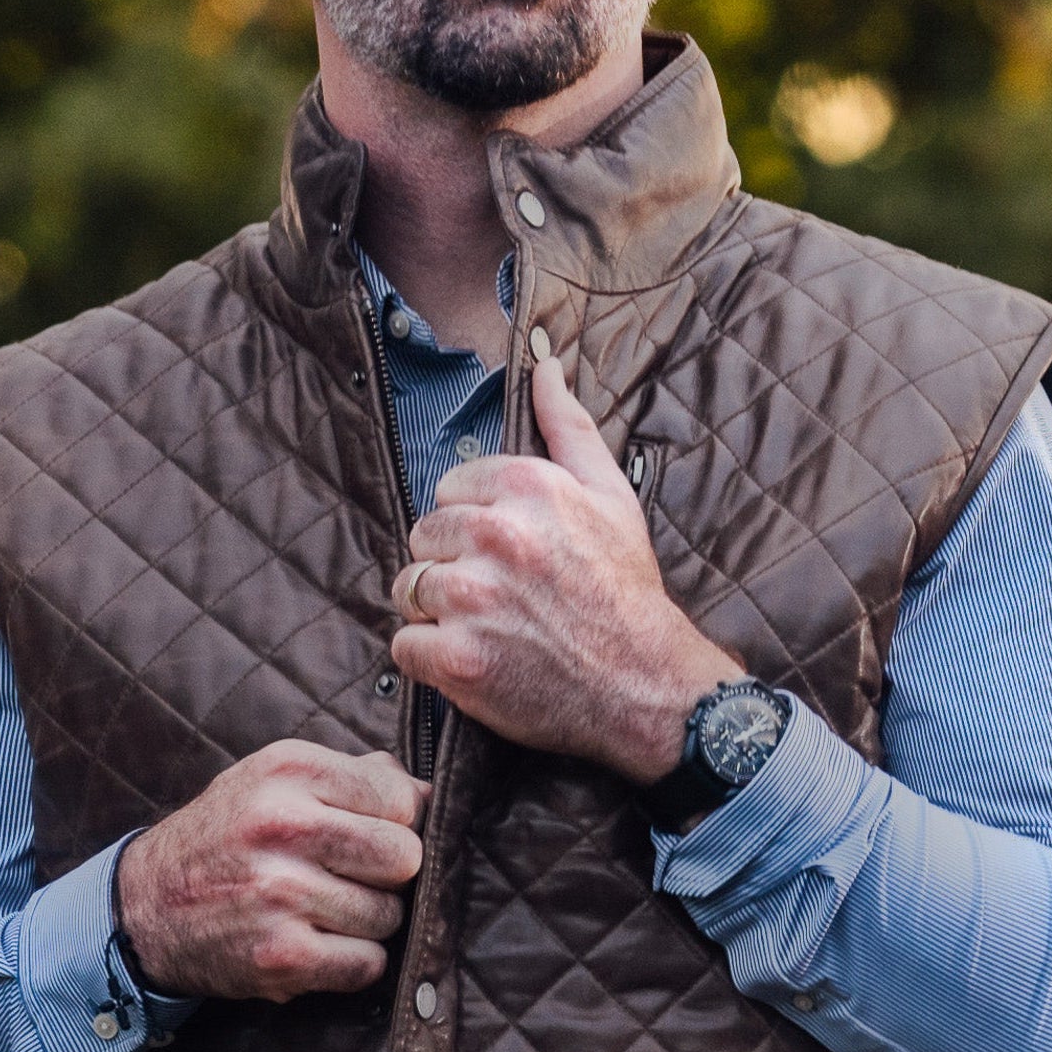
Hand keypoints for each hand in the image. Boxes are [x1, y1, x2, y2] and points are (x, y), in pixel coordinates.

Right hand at [115, 742, 429, 1002]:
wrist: (147, 907)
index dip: (400, 823)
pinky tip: (319, 944)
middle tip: (355, 878)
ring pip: (389, 915)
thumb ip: (358, 778)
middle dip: (390, 874)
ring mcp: (280, 894)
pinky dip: (353, 962)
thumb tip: (433, 793)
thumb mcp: (278, 781)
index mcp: (289, 771)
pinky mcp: (281, 955)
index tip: (371, 834)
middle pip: (404, 857)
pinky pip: (368, 963)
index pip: (401, 798)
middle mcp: (282, 826)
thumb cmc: (230, 838)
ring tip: (324, 911)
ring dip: (369, 921)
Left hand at [390, 356, 738, 784]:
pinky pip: (405, 645)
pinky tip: (473, 662)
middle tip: (500, 598)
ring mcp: (473, 600)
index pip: (449, 490)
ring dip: (438, 613)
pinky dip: (430, 661)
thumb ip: (569, 427)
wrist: (646, 685)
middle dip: (452, 567)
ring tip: (488, 630)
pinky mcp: (458, 658)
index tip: (509, 557)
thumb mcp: (611, 496)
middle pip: (424, 538)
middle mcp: (496, 536)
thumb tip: (545, 366)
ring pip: (409, 589)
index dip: (474, 527)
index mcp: (526, 487)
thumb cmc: (627, 591)